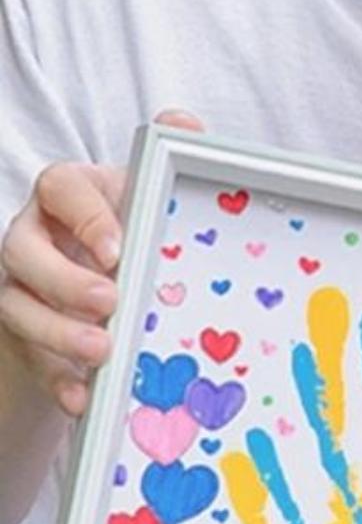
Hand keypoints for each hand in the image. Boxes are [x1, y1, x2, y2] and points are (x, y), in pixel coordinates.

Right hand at [0, 110, 202, 414]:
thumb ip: (164, 160)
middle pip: (23, 252)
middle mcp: (32, 236)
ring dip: (56, 332)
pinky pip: (27, 357)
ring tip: (102, 352)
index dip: (84, 215)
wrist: (104, 277)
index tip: (118, 247)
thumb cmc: (133, 225)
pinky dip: (56, 378)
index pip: (60, 187)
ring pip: (16, 305)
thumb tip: (182, 125)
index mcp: (67, 194)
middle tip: (111, 303)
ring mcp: (19, 286)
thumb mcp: (149, 196)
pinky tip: (82, 398)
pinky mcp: (22, 334)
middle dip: (63, 280)